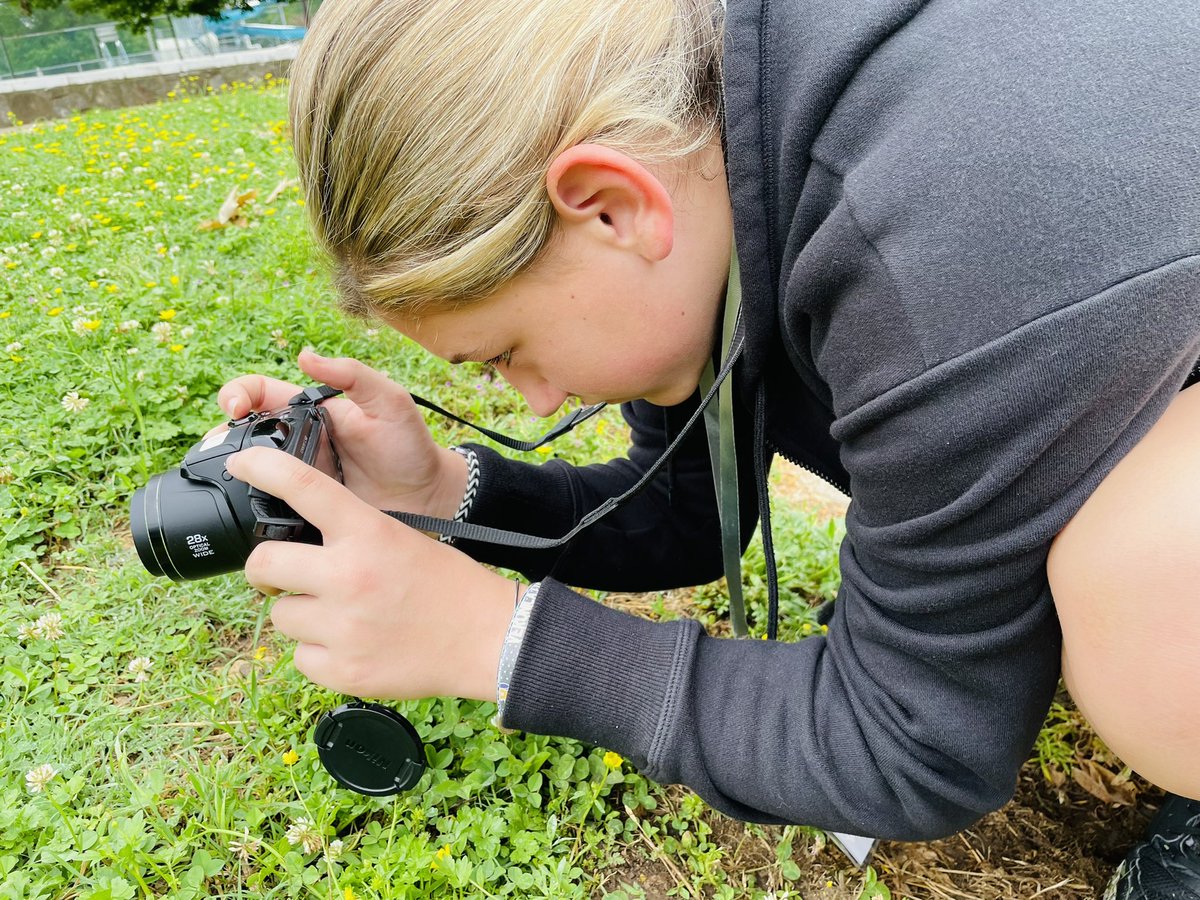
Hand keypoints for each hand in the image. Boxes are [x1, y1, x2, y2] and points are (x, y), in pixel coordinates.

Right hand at [214, 350, 467, 518]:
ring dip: (232, 469)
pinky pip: (269, 505)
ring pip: (251, 470)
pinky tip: (246, 507)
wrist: (429, 498)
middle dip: (223, 435)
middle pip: (245, 433)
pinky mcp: (304, 509)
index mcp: (312, 411)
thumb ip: (354, 375)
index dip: (239, 394)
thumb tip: (305, 355)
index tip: (236, 407)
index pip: (261, 393)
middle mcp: (299, 442)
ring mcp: (299, 478)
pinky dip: (253, 504)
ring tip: (227, 474)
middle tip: (222, 447)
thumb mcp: (390, 402)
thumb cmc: (410, 445)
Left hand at [225, 445, 516, 700]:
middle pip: (264, 564)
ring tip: (341, 616)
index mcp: (368, 533)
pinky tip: (352, 644)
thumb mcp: (400, 538)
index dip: (263, 467)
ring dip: (301, 614)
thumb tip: (293, 540)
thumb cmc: (447, 585)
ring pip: (281, 616)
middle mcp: (350, 576)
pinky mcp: (342, 670)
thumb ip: (349, 533)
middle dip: (266, 569)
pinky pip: (300, 657)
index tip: (242, 463)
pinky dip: (319, 652)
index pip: (304, 486)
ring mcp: (344, 627)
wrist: (487, 639)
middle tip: (281, 574)